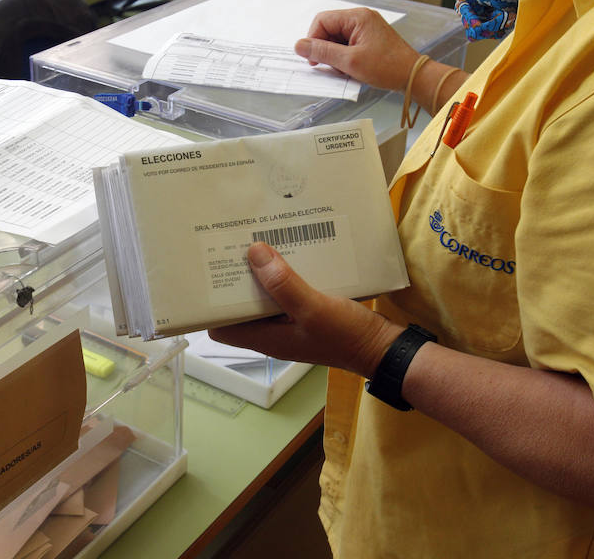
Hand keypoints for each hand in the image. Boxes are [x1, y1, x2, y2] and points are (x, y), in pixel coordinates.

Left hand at [207, 242, 402, 377]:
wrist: (385, 347)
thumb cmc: (347, 336)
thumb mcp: (313, 308)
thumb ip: (283, 284)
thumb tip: (252, 254)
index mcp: (266, 338)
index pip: (222, 328)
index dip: (210, 306)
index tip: (207, 276)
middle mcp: (273, 332)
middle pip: (241, 307)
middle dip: (235, 281)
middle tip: (231, 249)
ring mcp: (291, 323)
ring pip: (264, 297)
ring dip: (260, 275)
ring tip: (255, 245)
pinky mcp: (308, 313)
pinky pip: (287, 292)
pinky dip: (283, 276)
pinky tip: (288, 254)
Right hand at [294, 8, 420, 91]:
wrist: (412, 76)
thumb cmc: (389, 67)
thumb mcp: (350, 61)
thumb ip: (322, 52)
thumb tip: (301, 46)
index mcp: (357, 17)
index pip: (322, 21)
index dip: (313, 40)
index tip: (312, 58)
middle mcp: (361, 19)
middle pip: (328, 29)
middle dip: (324, 49)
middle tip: (327, 66)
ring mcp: (365, 29)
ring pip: (336, 40)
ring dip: (334, 56)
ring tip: (343, 69)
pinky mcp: (367, 40)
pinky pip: (346, 46)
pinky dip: (343, 58)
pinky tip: (349, 70)